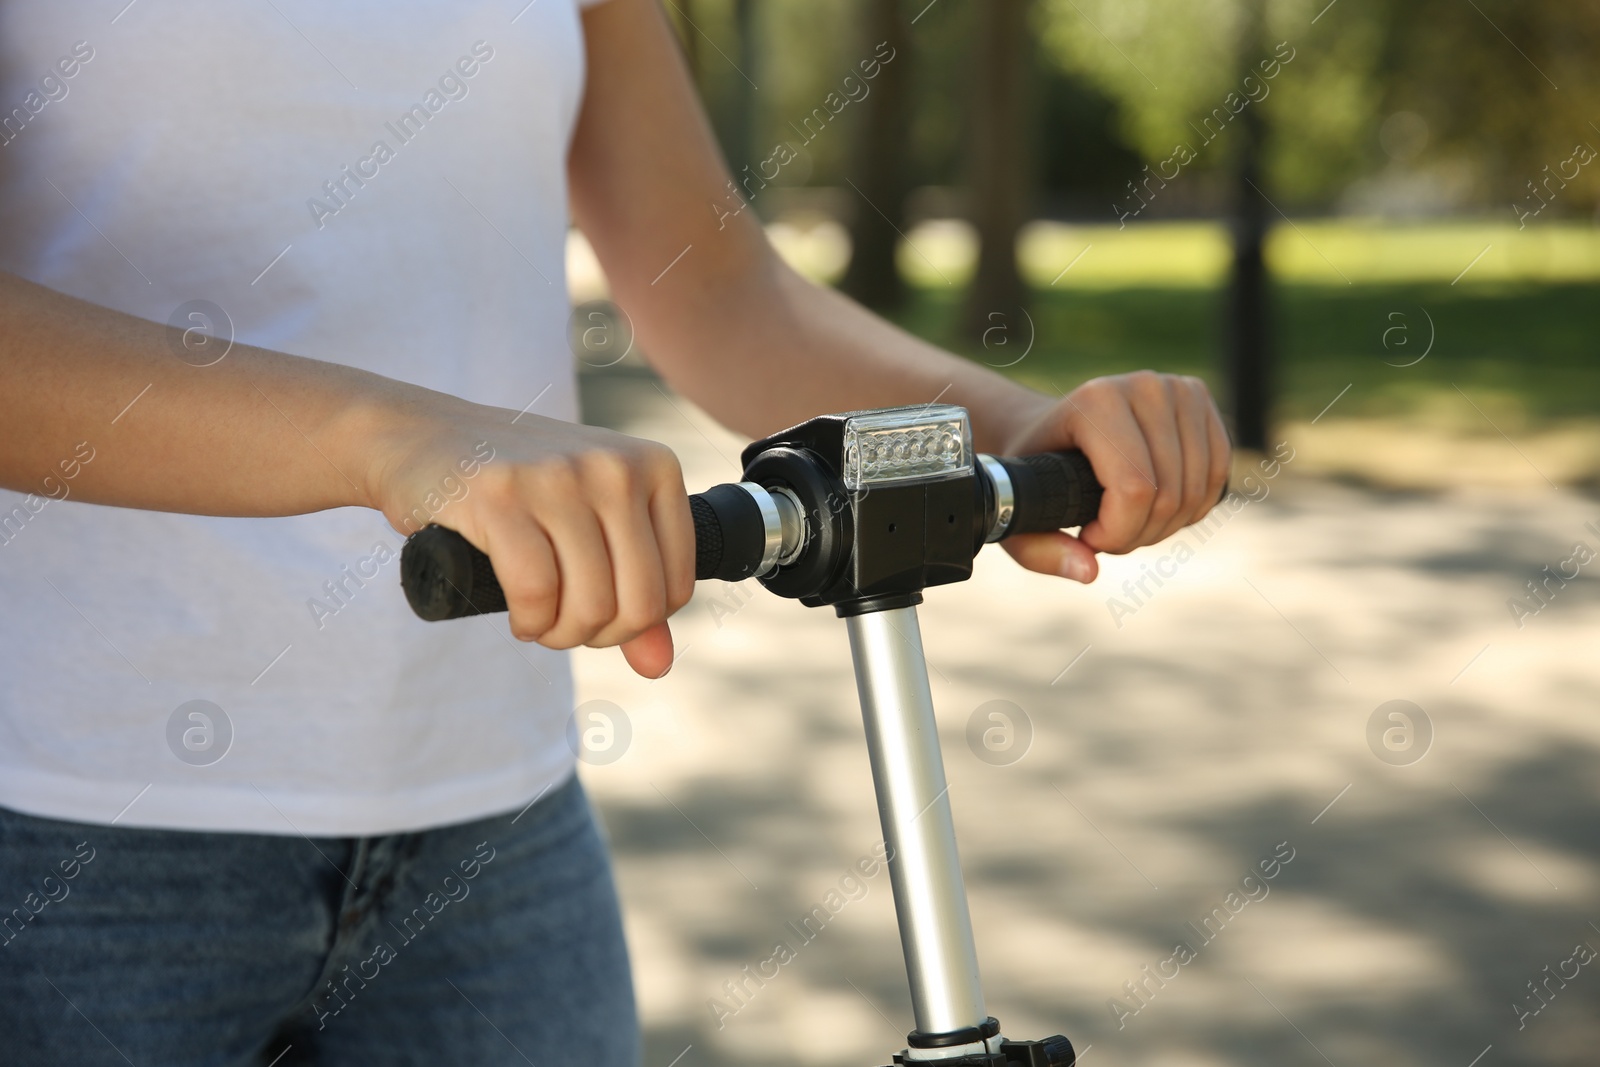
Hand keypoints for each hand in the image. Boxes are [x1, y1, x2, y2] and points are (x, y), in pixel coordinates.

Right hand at [369, 399, 694, 677]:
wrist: (425, 437)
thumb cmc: (521, 489)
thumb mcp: (592, 526)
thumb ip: (635, 591)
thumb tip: (659, 666)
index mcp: (654, 466)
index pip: (675, 586)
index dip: (637, 624)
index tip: (599, 615)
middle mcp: (615, 466)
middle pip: (638, 603)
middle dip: (599, 635)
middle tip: (563, 626)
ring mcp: (558, 475)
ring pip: (590, 604)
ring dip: (560, 635)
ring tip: (538, 621)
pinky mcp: (500, 494)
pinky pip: (536, 592)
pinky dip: (529, 622)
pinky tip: (519, 617)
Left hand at [998, 372, 1229, 583]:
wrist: (1053, 426)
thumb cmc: (1036, 471)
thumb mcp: (1021, 512)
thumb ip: (1042, 551)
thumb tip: (1088, 572)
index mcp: (1096, 402)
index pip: (1135, 489)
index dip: (1118, 533)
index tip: (1088, 538)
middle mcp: (1143, 386)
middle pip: (1168, 493)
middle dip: (1140, 533)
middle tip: (1108, 534)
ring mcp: (1178, 388)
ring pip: (1195, 489)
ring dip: (1166, 524)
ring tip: (1128, 521)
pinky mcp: (1200, 399)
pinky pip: (1217, 474)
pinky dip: (1192, 506)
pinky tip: (1159, 509)